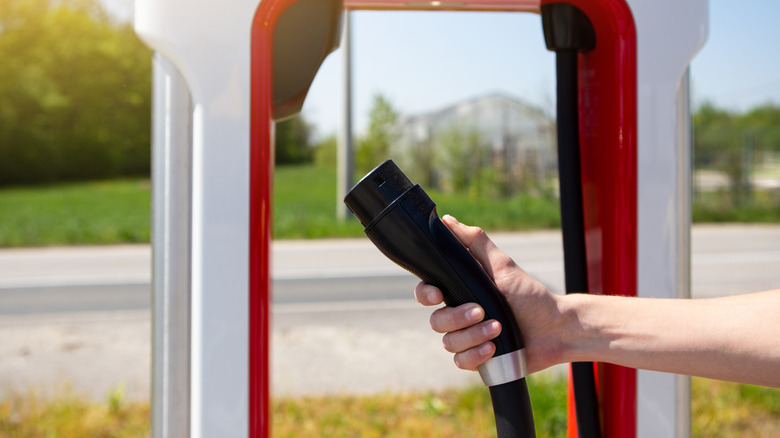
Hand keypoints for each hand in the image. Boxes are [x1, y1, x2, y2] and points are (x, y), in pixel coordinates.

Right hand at [414, 215, 565, 373]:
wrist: (556, 328)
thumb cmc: (530, 295)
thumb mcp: (503, 265)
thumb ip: (475, 242)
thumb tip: (448, 221)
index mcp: (462, 292)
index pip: (427, 293)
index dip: (425, 294)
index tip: (438, 294)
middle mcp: (460, 316)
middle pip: (436, 321)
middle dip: (458, 317)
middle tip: (482, 311)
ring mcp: (468, 339)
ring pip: (449, 342)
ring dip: (472, 335)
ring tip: (498, 329)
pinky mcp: (478, 360)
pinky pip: (461, 362)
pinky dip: (476, 355)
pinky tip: (493, 348)